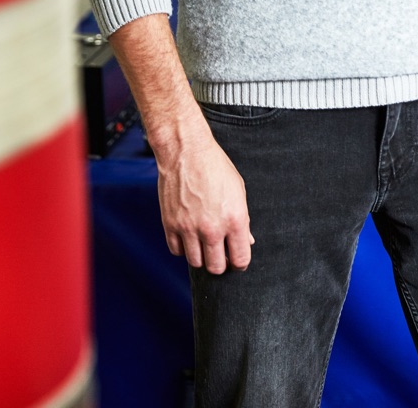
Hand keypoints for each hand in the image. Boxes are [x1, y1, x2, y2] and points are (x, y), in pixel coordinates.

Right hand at [157, 134, 254, 273]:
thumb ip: (243, 219)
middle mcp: (212, 228)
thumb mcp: (238, 189)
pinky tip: (188, 236)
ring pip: (196, 262)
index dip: (239, 263)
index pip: (240, 259)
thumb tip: (247, 241)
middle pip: (216, 267)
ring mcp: (189, 228)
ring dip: (201, 256)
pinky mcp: (170, 224)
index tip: (237, 259)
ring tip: (204, 244)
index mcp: (234, 219)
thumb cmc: (215, 166)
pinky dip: (183, 248)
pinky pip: (177, 251)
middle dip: (220, 263)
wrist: (186, 150)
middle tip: (220, 253)